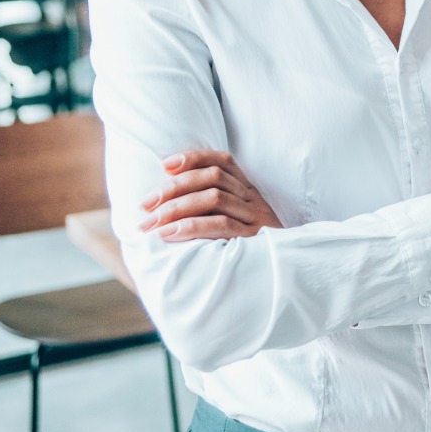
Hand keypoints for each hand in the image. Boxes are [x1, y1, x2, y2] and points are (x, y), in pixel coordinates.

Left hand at [138, 150, 282, 241]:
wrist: (285, 273)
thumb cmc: (248, 249)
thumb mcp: (235, 222)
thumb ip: (209, 210)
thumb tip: (163, 205)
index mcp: (247, 190)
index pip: (222, 161)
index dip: (194, 158)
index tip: (164, 165)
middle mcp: (252, 199)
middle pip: (213, 178)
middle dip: (174, 187)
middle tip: (145, 204)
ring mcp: (256, 218)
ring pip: (215, 198)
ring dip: (177, 208)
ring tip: (151, 223)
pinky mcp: (254, 239)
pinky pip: (222, 225)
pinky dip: (192, 226)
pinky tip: (169, 233)